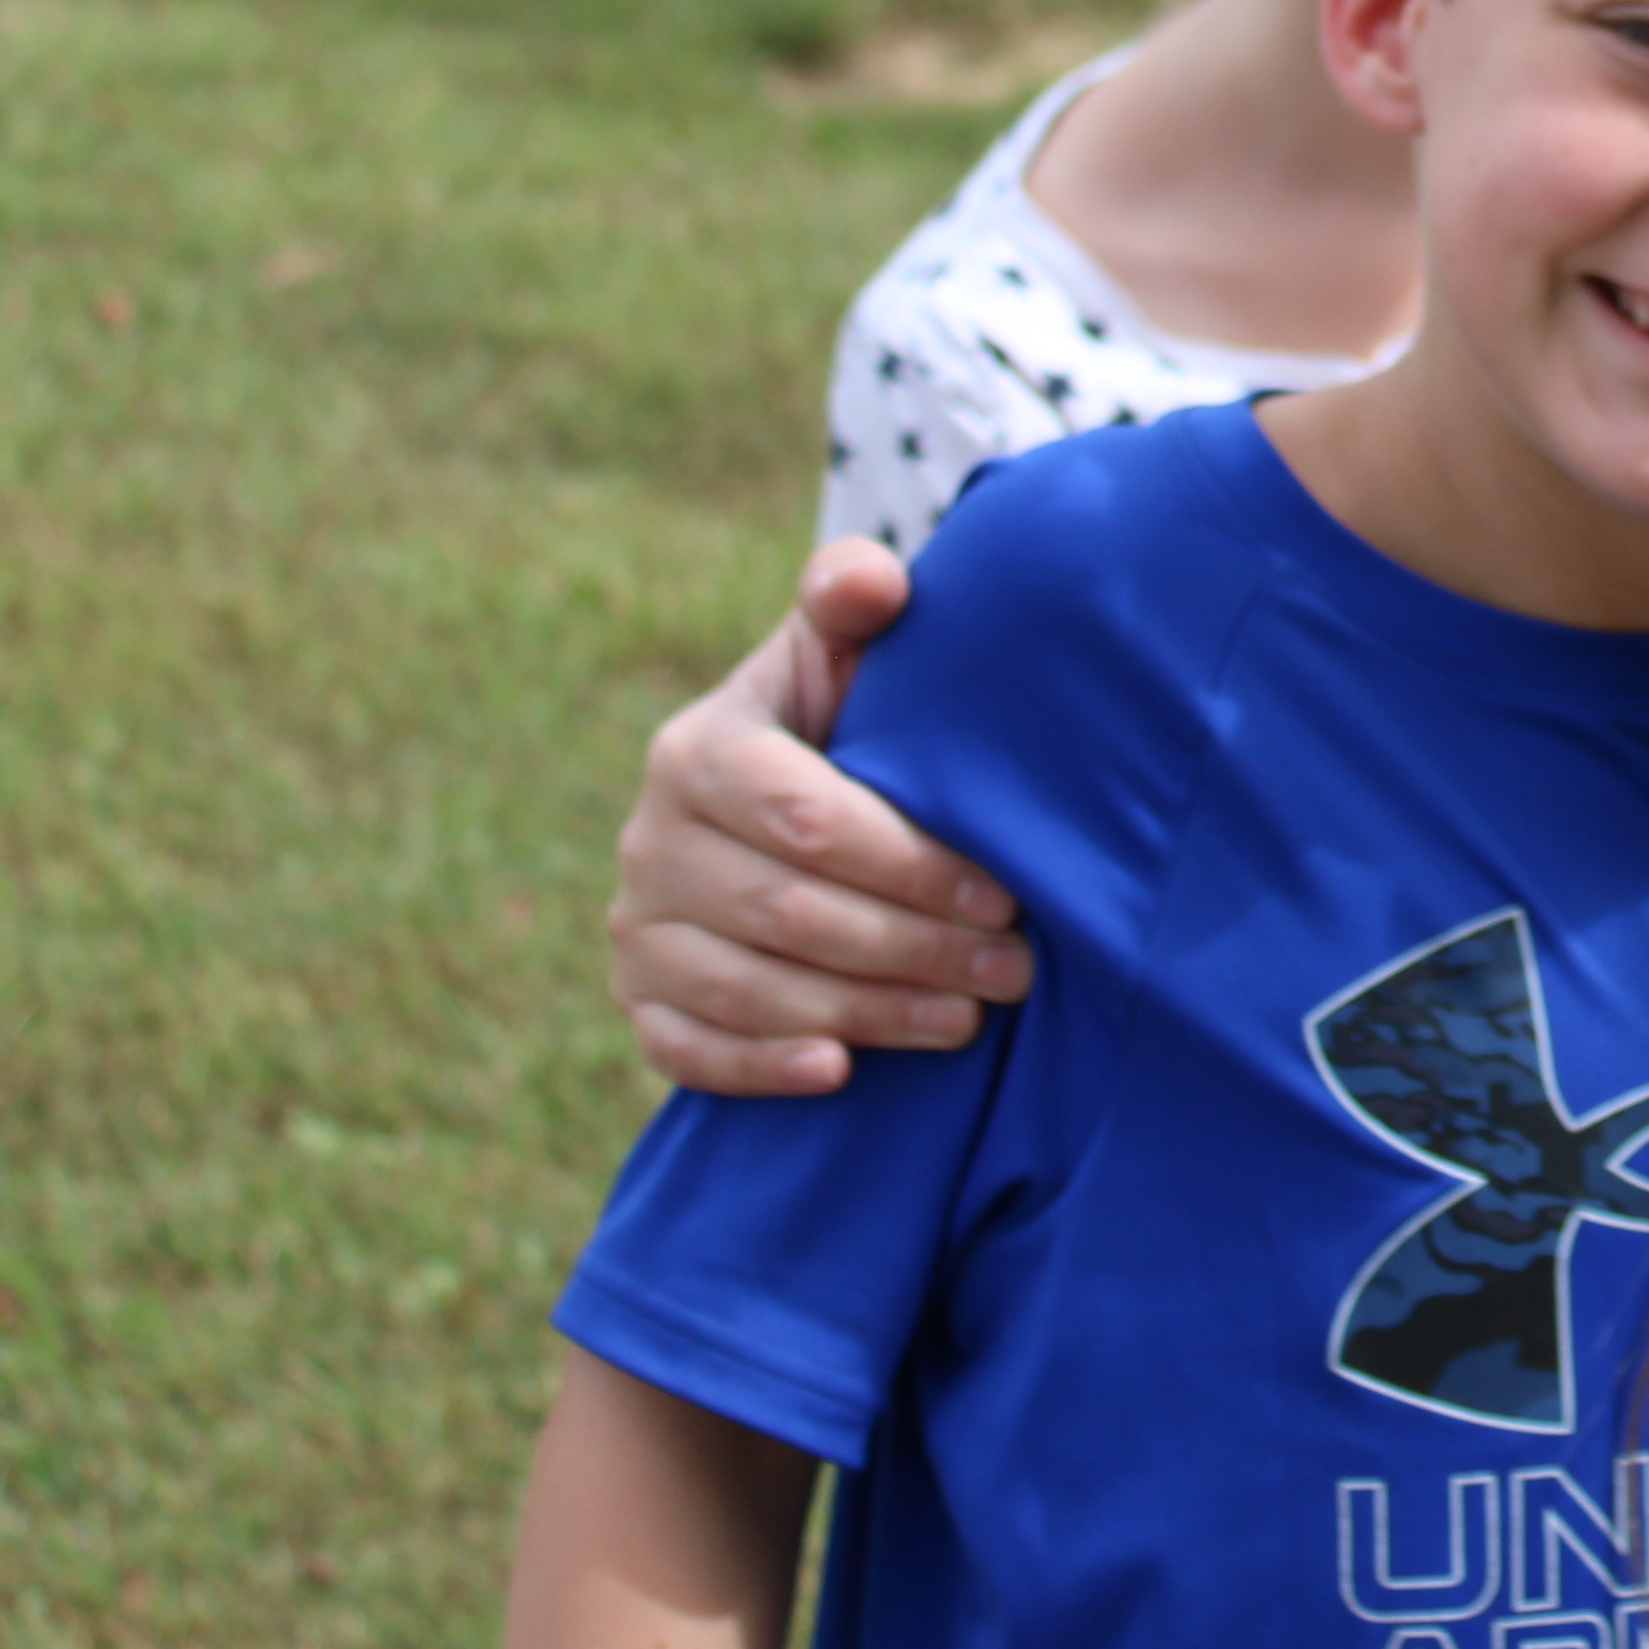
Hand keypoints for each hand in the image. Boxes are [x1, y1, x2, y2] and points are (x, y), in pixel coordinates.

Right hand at [604, 542, 1031, 1097]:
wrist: (772, 805)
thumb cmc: (840, 725)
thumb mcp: (843, 655)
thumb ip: (857, 603)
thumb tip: (875, 577)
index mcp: (699, 750)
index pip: (809, 820)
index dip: (913, 865)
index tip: (1006, 895)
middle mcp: (648, 839)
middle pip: (790, 913)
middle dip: (914, 948)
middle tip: (1013, 970)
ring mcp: (634, 925)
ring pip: (749, 988)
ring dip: (868, 1013)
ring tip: (968, 1019)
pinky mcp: (636, 998)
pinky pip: (685, 1049)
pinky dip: (761, 1065)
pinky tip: (840, 1072)